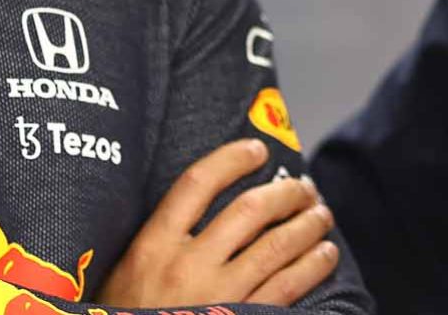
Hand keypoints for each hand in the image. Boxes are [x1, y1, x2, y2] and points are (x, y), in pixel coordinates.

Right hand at [97, 139, 339, 307]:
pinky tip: (325, 255)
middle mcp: (186, 267)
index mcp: (151, 248)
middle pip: (248, 211)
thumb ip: (154, 248)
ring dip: (307, 226)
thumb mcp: (121, 280)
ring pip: (276, 246)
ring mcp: (218, 297)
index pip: (196, 184)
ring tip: (322, 215)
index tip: (256, 150)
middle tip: (304, 188)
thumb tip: (198, 213)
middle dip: (285, 193)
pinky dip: (312, 267)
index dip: (231, 160)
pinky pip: (286, 288)